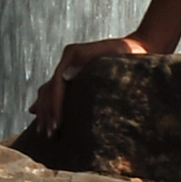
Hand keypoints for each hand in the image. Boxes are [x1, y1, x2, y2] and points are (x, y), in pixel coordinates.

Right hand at [24, 34, 153, 142]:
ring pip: (49, 91)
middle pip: (49, 89)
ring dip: (44, 110)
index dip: (55, 106)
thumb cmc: (130, 51)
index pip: (57, 84)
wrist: (140, 47)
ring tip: (43, 130)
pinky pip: (57, 91)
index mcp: (72, 54)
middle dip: (47, 112)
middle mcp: (68, 61)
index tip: (56, 124)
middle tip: (48, 134)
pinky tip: (40, 114)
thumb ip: (88, 59)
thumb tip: (64, 76)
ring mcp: (71, 67)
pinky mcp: (77, 75)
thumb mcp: (114, 52)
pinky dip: (49, 104)